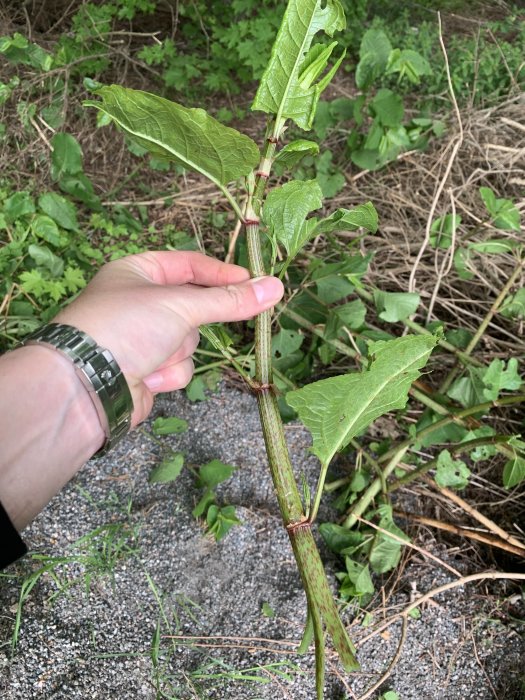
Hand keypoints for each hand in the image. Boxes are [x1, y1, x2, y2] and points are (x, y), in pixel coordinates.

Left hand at [54, 251, 283, 424]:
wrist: (87, 386)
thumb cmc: (125, 328)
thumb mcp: (181, 305)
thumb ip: (230, 300)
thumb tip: (275, 287)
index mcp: (137, 272)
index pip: (189, 264)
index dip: (221, 273)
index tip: (253, 283)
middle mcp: (138, 302)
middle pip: (193, 306)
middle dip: (194, 321)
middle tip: (208, 321)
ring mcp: (142, 338)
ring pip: (189, 341)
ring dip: (179, 351)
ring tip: (155, 355)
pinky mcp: (146, 370)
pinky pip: (178, 367)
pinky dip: (169, 374)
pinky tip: (148, 378)